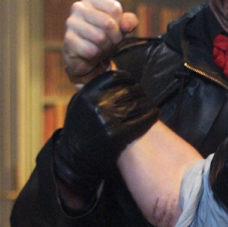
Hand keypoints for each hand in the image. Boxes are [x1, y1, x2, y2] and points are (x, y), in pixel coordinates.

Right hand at [53, 70, 159, 193]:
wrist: (73, 156)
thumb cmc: (80, 128)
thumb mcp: (80, 103)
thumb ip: (94, 89)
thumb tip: (112, 70)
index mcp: (88, 92)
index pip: (115, 77)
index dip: (128, 79)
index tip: (133, 84)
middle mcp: (97, 103)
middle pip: (129, 90)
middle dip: (140, 93)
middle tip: (144, 97)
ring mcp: (107, 118)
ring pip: (137, 104)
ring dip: (147, 104)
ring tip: (150, 106)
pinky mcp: (117, 134)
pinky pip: (141, 120)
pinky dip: (151, 115)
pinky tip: (154, 114)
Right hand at [64, 0, 138, 83]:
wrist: (86, 54)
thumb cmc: (105, 34)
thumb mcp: (121, 26)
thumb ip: (129, 21)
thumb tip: (126, 25)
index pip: (114, 8)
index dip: (120, 23)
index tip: (115, 27)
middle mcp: (78, 7)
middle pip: (108, 23)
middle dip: (114, 36)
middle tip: (109, 40)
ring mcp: (71, 23)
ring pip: (100, 37)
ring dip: (105, 46)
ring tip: (100, 45)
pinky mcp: (68, 39)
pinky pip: (91, 50)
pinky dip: (96, 54)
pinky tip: (90, 51)